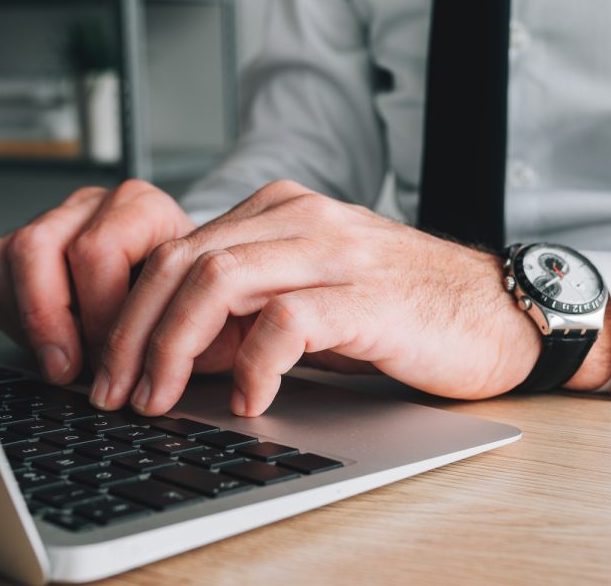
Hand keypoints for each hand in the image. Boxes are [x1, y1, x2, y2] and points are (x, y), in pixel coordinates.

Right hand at [0, 179, 194, 384]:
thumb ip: (176, 325)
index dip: (97, 313)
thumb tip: (142, 370)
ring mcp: (59, 219)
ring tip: (60, 360)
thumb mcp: (198, 304)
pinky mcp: (31, 242)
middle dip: (49, 318)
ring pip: (10, 256)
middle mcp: (97, 205)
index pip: (98, 250)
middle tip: (70, 367)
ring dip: (29, 319)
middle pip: (41, 246)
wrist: (184, 279)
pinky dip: (15, 315)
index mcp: (144, 207)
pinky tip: (49, 341)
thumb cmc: (189, 292)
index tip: (110, 357)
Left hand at [90, 180, 541, 416]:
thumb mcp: (310, 296)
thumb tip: (179, 351)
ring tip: (160, 397)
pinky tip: (252, 400)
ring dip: (174, 345)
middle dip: (136, 331)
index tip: (116, 365)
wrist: (494, 308)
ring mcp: (333, 250)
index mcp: (280, 211)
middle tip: (118, 390)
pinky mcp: (366, 293)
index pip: (180, 248)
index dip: (134, 309)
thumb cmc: (400, 306)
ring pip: (218, 280)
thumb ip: (248, 307)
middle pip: (184, 260)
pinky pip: (286, 320)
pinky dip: (254, 364)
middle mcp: (300, 218)